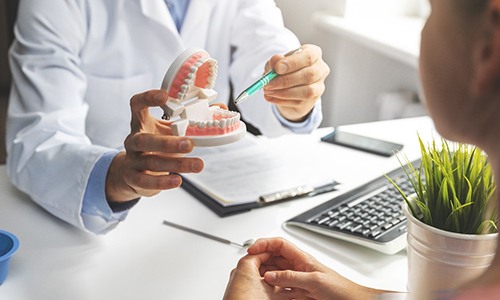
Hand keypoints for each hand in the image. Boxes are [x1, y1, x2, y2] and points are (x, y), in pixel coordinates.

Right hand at [105, 89, 203, 201]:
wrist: (134, 172)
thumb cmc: (157, 146)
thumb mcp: (170, 130)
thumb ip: (192, 119)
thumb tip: (220, 107)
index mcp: (141, 122)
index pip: (137, 104)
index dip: (148, 98)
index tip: (164, 96)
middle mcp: (133, 140)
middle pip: (144, 139)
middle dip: (168, 143)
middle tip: (190, 144)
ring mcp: (133, 159)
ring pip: (152, 161)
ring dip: (176, 164)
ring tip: (198, 165)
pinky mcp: (134, 178)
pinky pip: (147, 180)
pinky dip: (163, 182)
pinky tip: (178, 181)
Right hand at [234, 237, 382, 299]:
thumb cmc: (340, 288)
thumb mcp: (314, 280)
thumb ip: (291, 277)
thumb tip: (270, 274)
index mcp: (301, 258)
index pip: (279, 244)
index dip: (264, 243)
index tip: (252, 249)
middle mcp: (297, 267)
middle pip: (273, 258)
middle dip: (261, 259)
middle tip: (250, 265)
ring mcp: (296, 279)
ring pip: (274, 273)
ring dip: (264, 274)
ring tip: (255, 279)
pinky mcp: (297, 292)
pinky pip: (279, 288)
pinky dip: (271, 289)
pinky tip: (266, 292)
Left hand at [264, 44, 329, 121]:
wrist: (289, 86)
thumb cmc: (285, 69)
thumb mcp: (277, 62)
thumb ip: (276, 61)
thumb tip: (275, 62)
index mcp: (314, 54)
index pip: (308, 57)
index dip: (292, 63)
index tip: (277, 68)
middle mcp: (321, 69)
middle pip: (309, 75)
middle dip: (286, 80)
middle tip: (268, 83)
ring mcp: (319, 86)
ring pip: (306, 91)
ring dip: (284, 93)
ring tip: (268, 91)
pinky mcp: (312, 100)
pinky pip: (299, 102)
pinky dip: (282, 100)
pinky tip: (270, 97)